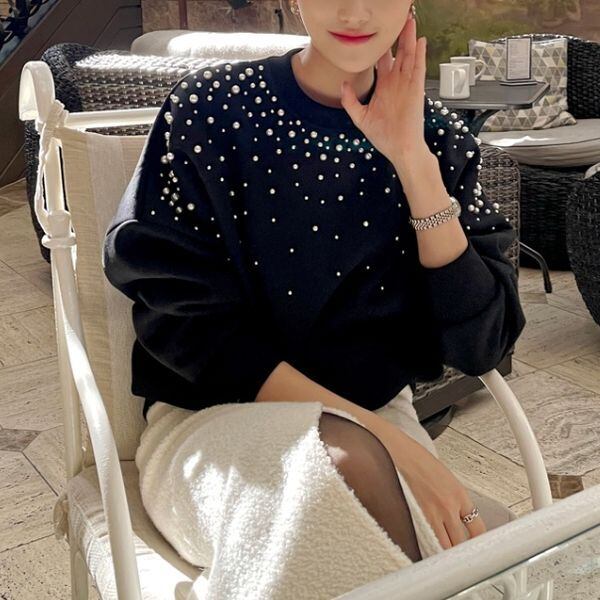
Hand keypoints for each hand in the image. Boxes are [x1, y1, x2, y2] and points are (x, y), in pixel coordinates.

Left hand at [340, 13, 428, 164]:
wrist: (400, 149)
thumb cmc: (383, 137)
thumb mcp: (361, 118)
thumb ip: (350, 101)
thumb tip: (343, 84)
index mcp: (384, 88)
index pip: (382, 61)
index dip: (380, 47)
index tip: (376, 34)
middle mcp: (396, 83)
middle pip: (397, 54)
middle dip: (397, 36)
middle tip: (397, 19)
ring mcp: (407, 85)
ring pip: (408, 56)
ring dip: (409, 39)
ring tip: (409, 21)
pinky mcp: (416, 91)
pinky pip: (418, 69)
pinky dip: (419, 54)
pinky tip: (419, 41)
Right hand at [384, 427, 487, 548]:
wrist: (398, 452)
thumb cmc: (417, 460)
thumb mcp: (446, 477)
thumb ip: (454, 498)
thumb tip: (457, 516)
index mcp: (460, 494)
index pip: (478, 528)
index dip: (478, 542)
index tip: (475, 547)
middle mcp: (449, 506)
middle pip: (462, 541)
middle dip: (461, 550)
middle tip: (458, 555)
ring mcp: (433, 513)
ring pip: (445, 546)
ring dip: (445, 551)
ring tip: (443, 557)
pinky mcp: (416, 517)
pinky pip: (427, 540)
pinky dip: (428, 547)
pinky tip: (427, 550)